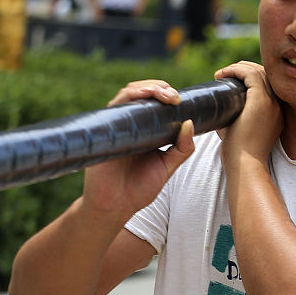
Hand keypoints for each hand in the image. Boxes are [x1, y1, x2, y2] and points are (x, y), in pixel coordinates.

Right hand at [82, 80, 194, 216]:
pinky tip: (140, 97)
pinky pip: (113, 107)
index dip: (167, 93)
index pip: (155, 101)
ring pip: (127, 94)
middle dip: (159, 87)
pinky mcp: (105, 132)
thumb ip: (182, 148)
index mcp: (146, 129)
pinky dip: (127, 97)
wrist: (116, 207)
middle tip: (174, 97)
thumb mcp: (168, 166)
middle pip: (141, 92)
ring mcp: (116, 126)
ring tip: (162, 94)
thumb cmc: (139, 188)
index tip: (181, 99)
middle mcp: (130, 124)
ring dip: (145, 88)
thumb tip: (191, 123)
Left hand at [215, 61, 282, 166]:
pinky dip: (235, 70)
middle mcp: (278, 104)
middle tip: (226, 74)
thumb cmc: (239, 153)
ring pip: (258, 71)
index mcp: (277, 112)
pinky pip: (250, 74)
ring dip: (238, 68)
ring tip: (222, 74)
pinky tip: (222, 74)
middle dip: (245, 69)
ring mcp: (271, 102)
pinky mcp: (260, 101)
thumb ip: (234, 118)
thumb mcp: (240, 130)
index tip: (231, 81)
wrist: (245, 165)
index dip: (250, 76)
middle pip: (265, 75)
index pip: (268, 84)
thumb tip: (220, 110)